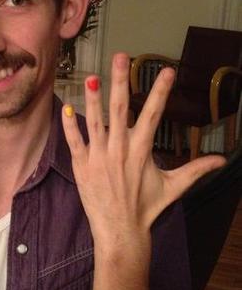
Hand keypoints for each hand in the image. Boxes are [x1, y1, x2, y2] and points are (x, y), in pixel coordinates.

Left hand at [62, 52, 224, 248]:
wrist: (120, 232)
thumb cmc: (146, 207)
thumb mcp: (174, 187)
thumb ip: (196, 169)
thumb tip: (222, 160)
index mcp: (142, 150)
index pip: (153, 114)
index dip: (160, 91)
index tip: (168, 71)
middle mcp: (120, 150)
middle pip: (120, 109)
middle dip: (120, 81)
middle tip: (121, 57)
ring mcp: (99, 158)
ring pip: (95, 121)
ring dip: (93, 98)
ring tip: (92, 76)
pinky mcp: (82, 167)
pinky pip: (75, 142)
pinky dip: (70, 126)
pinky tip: (67, 107)